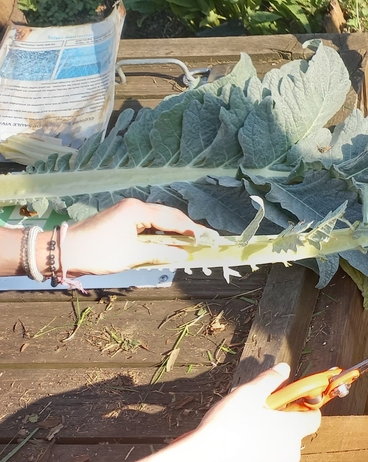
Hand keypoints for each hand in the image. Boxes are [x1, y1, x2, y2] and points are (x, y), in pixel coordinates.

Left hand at [67, 198, 210, 275]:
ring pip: (158, 219)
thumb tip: (184, 255)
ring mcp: (126, 212)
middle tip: (204, 239)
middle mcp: (133, 206)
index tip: (209, 238)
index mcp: (137, 210)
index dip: (192, 230)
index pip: (173, 219)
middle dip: (186, 228)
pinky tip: (167, 242)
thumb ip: (161, 253)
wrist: (63, 251)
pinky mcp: (120, 220)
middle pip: (167, 215)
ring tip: (189, 242)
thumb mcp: (133, 255)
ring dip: (173, 230)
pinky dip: (160, 233)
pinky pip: (147, 224)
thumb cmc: (98, 252)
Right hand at [182, 364, 320, 461]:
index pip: (314, 417)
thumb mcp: (248, 394)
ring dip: (265, 439)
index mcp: (293, 431)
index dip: (304, 406)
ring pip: (276, 449)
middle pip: (293, 433)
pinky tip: (231, 448)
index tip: (289, 398)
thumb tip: (283, 370)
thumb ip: (269, 380)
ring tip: (239, 429)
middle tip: (256, 411)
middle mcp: (289, 453)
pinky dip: (252, 455)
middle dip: (279, 421)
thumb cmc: (226, 428)